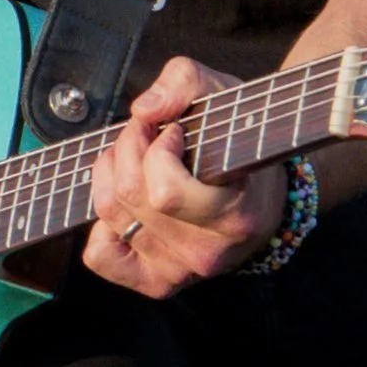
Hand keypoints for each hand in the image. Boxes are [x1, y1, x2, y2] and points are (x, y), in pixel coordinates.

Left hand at [83, 55, 288, 300]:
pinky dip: (101, 225)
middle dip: (128, 148)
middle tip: (148, 134)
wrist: (264, 197)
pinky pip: (101, 257)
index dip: (158, 147)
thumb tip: (144, 110)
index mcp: (235, 214)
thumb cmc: (241, 141)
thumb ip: (184, 83)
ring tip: (136, 160)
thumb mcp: (224, 94)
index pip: (165, 191)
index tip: (174, 130)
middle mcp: (207, 251)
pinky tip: (127, 204)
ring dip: (111, 174)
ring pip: (111, 217)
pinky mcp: (158, 283)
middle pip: (129, 196)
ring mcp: (181, 271)